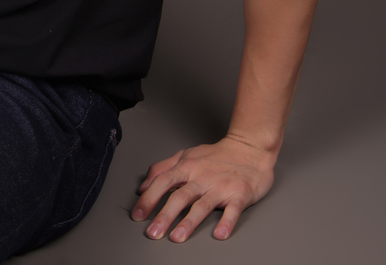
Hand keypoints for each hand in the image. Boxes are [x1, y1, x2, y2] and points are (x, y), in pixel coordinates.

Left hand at [130, 136, 274, 241]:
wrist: (248, 149)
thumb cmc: (215, 156)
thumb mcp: (185, 155)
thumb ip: (162, 168)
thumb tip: (143, 185)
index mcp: (187, 167)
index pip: (163, 182)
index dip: (149, 198)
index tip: (137, 215)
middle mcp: (202, 177)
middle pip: (180, 196)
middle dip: (164, 215)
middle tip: (153, 232)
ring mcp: (220, 187)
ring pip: (202, 205)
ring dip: (188, 222)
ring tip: (177, 237)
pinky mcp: (239, 195)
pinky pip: (233, 210)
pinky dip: (226, 222)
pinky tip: (219, 234)